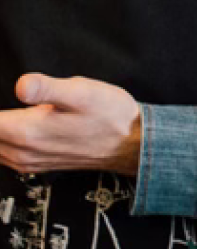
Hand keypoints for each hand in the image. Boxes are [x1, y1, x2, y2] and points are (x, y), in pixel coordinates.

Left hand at [0, 74, 142, 175]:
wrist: (132, 142)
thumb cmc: (109, 115)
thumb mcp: (82, 92)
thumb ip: (47, 88)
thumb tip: (21, 85)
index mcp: (26, 132)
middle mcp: (22, 151)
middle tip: (1, 104)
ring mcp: (28, 161)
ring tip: (4, 117)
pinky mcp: (36, 164)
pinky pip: (3, 155)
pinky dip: (0, 142)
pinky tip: (8, 129)